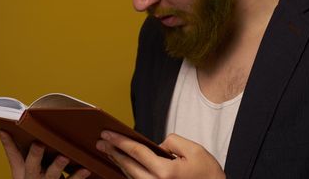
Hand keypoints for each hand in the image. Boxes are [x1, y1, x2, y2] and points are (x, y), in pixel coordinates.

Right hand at [0, 131, 90, 178]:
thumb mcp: (22, 171)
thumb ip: (15, 152)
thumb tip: (3, 131)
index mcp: (24, 173)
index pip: (13, 156)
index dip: (9, 144)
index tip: (5, 130)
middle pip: (32, 167)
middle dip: (34, 155)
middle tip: (38, 144)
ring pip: (52, 175)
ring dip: (57, 166)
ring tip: (64, 157)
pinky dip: (78, 176)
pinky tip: (85, 168)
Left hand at [96, 131, 224, 178]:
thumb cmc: (207, 174)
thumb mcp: (194, 149)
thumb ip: (172, 142)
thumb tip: (157, 146)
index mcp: (165, 172)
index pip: (136, 152)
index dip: (120, 141)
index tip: (107, 134)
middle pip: (128, 166)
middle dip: (113, 152)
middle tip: (101, 141)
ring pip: (131, 176)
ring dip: (119, 162)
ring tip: (109, 151)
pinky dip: (129, 172)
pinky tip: (124, 164)